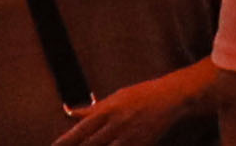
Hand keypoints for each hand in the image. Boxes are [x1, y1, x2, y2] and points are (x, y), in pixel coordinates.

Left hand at [59, 73, 218, 145]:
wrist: (171, 98)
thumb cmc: (141, 95)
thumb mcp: (115, 97)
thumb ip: (92, 109)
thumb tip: (70, 112)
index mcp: (107, 111)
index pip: (80, 130)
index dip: (65, 141)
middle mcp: (116, 125)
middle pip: (90, 145)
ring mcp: (128, 137)